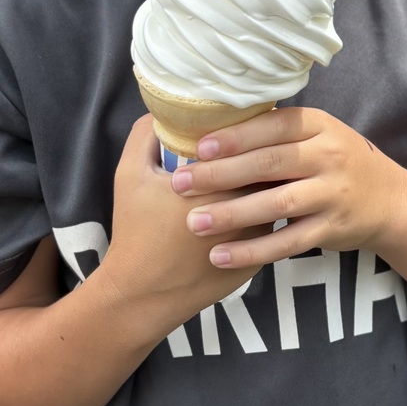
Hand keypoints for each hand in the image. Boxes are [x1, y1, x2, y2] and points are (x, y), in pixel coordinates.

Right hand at [94, 115, 257, 326]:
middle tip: (255, 144)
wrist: (144, 294)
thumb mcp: (131, 174)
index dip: (254, 131)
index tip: (246, 122)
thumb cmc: (137, 231)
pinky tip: (250, 206)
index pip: (258, 143)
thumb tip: (166, 111)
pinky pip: (269, 228)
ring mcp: (259, 238)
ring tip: (257, 172)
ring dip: (268, 186)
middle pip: (274, 169)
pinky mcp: (259, 261)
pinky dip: (263, 215)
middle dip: (268, 155)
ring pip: (275, 199)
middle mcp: (251, 209)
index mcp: (225, 183)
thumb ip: (147, 134)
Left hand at [169, 106, 406, 270]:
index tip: (198, 147)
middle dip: (221, 174)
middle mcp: (329, 156)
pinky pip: (287, 242)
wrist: (388, 201)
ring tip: (194, 222)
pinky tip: (220, 256)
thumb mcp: (317, 136)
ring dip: (232, 214)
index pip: (274, 125)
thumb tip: (209, 134)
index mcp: (319, 125)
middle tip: (180, 184)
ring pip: (277, 204)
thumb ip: (276, 135)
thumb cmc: (335, 163)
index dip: (236, 136)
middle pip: (269, 163)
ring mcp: (333, 194)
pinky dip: (252, 251)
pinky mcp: (331, 229)